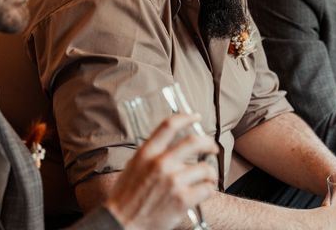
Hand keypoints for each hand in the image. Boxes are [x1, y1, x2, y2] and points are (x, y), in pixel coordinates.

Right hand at [105, 113, 217, 229]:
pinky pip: (207, 189)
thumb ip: (151, 154)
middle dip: (209, 143)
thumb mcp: (133, 167)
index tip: (196, 117)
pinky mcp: (182, 200)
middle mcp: (160, 164)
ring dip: (210, 174)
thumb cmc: (126, 198)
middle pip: (194, 141)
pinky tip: (203, 192)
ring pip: (205, 168)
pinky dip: (208, 190)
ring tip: (207, 179)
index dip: (186, 117)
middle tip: (213, 148)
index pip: (169, 125)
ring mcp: (172, 181)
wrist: (122, 224)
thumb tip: (169, 143)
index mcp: (146, 153)